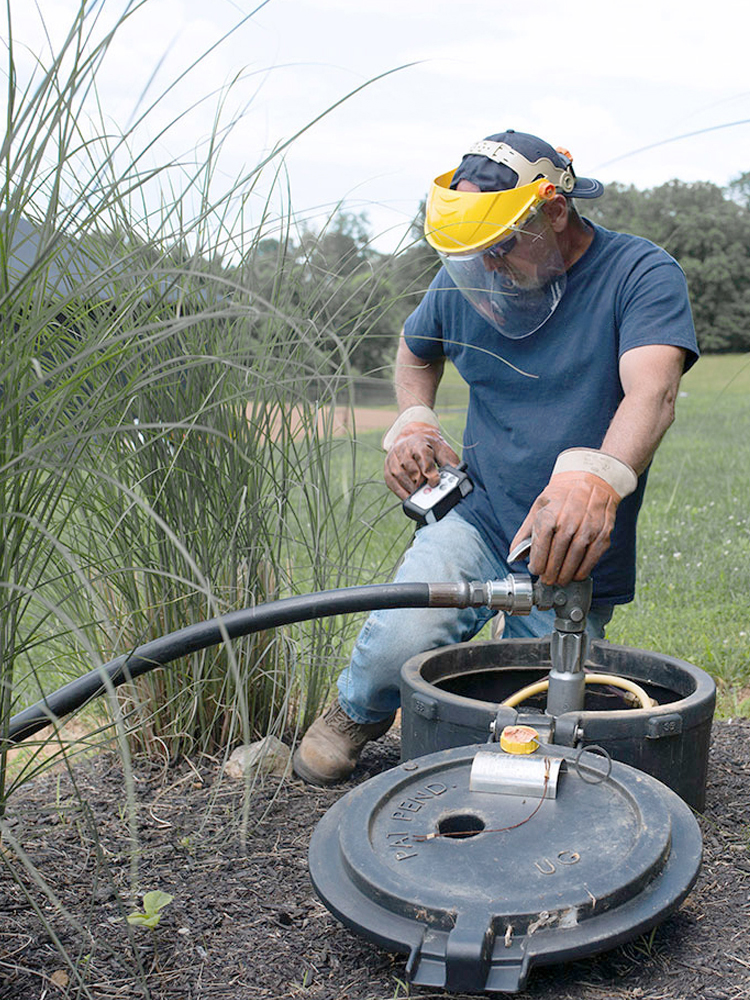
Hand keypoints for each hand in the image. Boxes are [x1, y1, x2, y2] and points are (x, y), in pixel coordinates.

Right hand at [384, 422, 459, 499]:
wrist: (412, 436)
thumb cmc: (428, 445)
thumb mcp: (442, 449)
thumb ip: (449, 462)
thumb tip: (460, 476)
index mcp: (419, 442)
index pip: (423, 457)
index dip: (429, 471)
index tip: (435, 482)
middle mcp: (403, 449)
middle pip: (410, 468)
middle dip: (420, 481)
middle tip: (428, 492)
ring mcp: (393, 458)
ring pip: (399, 475)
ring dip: (410, 487)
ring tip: (420, 495)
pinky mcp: (387, 468)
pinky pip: (392, 482)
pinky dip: (400, 491)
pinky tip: (409, 497)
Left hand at [510, 471, 620, 585]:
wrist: (592, 478)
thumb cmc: (562, 495)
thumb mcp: (539, 507)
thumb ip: (525, 532)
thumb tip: (514, 554)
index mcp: (550, 515)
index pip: (541, 546)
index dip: (537, 563)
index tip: (535, 570)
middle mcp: (569, 521)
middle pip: (558, 555)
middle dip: (551, 572)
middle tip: (547, 581)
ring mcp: (588, 527)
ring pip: (575, 558)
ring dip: (566, 574)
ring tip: (560, 580)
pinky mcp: (603, 532)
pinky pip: (593, 556)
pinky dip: (584, 569)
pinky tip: (576, 574)